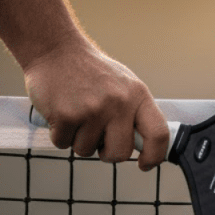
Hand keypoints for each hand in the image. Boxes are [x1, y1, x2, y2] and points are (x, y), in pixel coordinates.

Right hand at [23, 36, 168, 170]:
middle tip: (99, 140)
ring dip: (79, 141)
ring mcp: (92, 110)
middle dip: (108, 154)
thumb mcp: (125, 85)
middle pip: (121, 153)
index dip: (155, 156)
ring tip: (77, 115)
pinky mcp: (66, 116)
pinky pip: (64, 144)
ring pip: (87, 151)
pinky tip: (62, 113)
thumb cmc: (92, 71)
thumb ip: (136, 112)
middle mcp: (119, 104)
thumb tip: (146, 144)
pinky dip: (60, 135)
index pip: (158, 134)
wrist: (55, 50)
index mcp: (138, 96)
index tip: (145, 165)